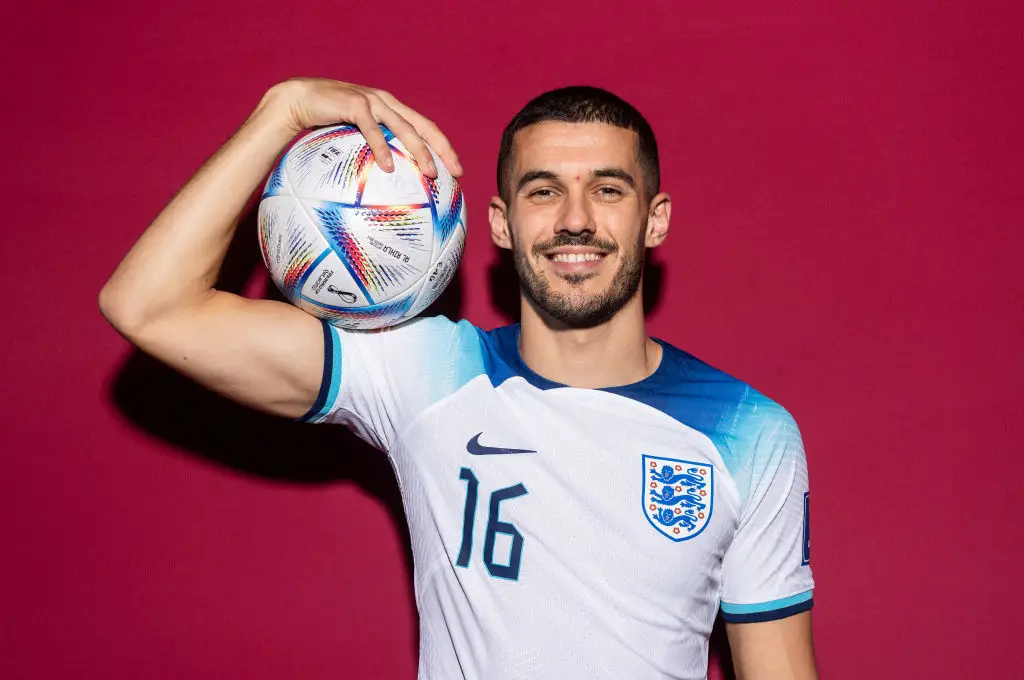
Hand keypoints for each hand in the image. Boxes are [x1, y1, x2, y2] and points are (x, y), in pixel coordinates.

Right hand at [262, 78, 460, 177]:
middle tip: (455, 173)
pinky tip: (388, 167)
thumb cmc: (326, 123)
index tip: (457, 171)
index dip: (444, 147)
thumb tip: (384, 185)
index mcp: (391, 109)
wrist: (298, 99)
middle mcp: (387, 102)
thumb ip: (371, 151)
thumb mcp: (354, 137)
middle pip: (423, 126)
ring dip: (420, 151)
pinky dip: (382, 148)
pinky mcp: (355, 104)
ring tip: (429, 173)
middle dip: (442, 150)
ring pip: (404, 127)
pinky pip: (372, 130)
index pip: (425, 127)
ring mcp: (372, 101)